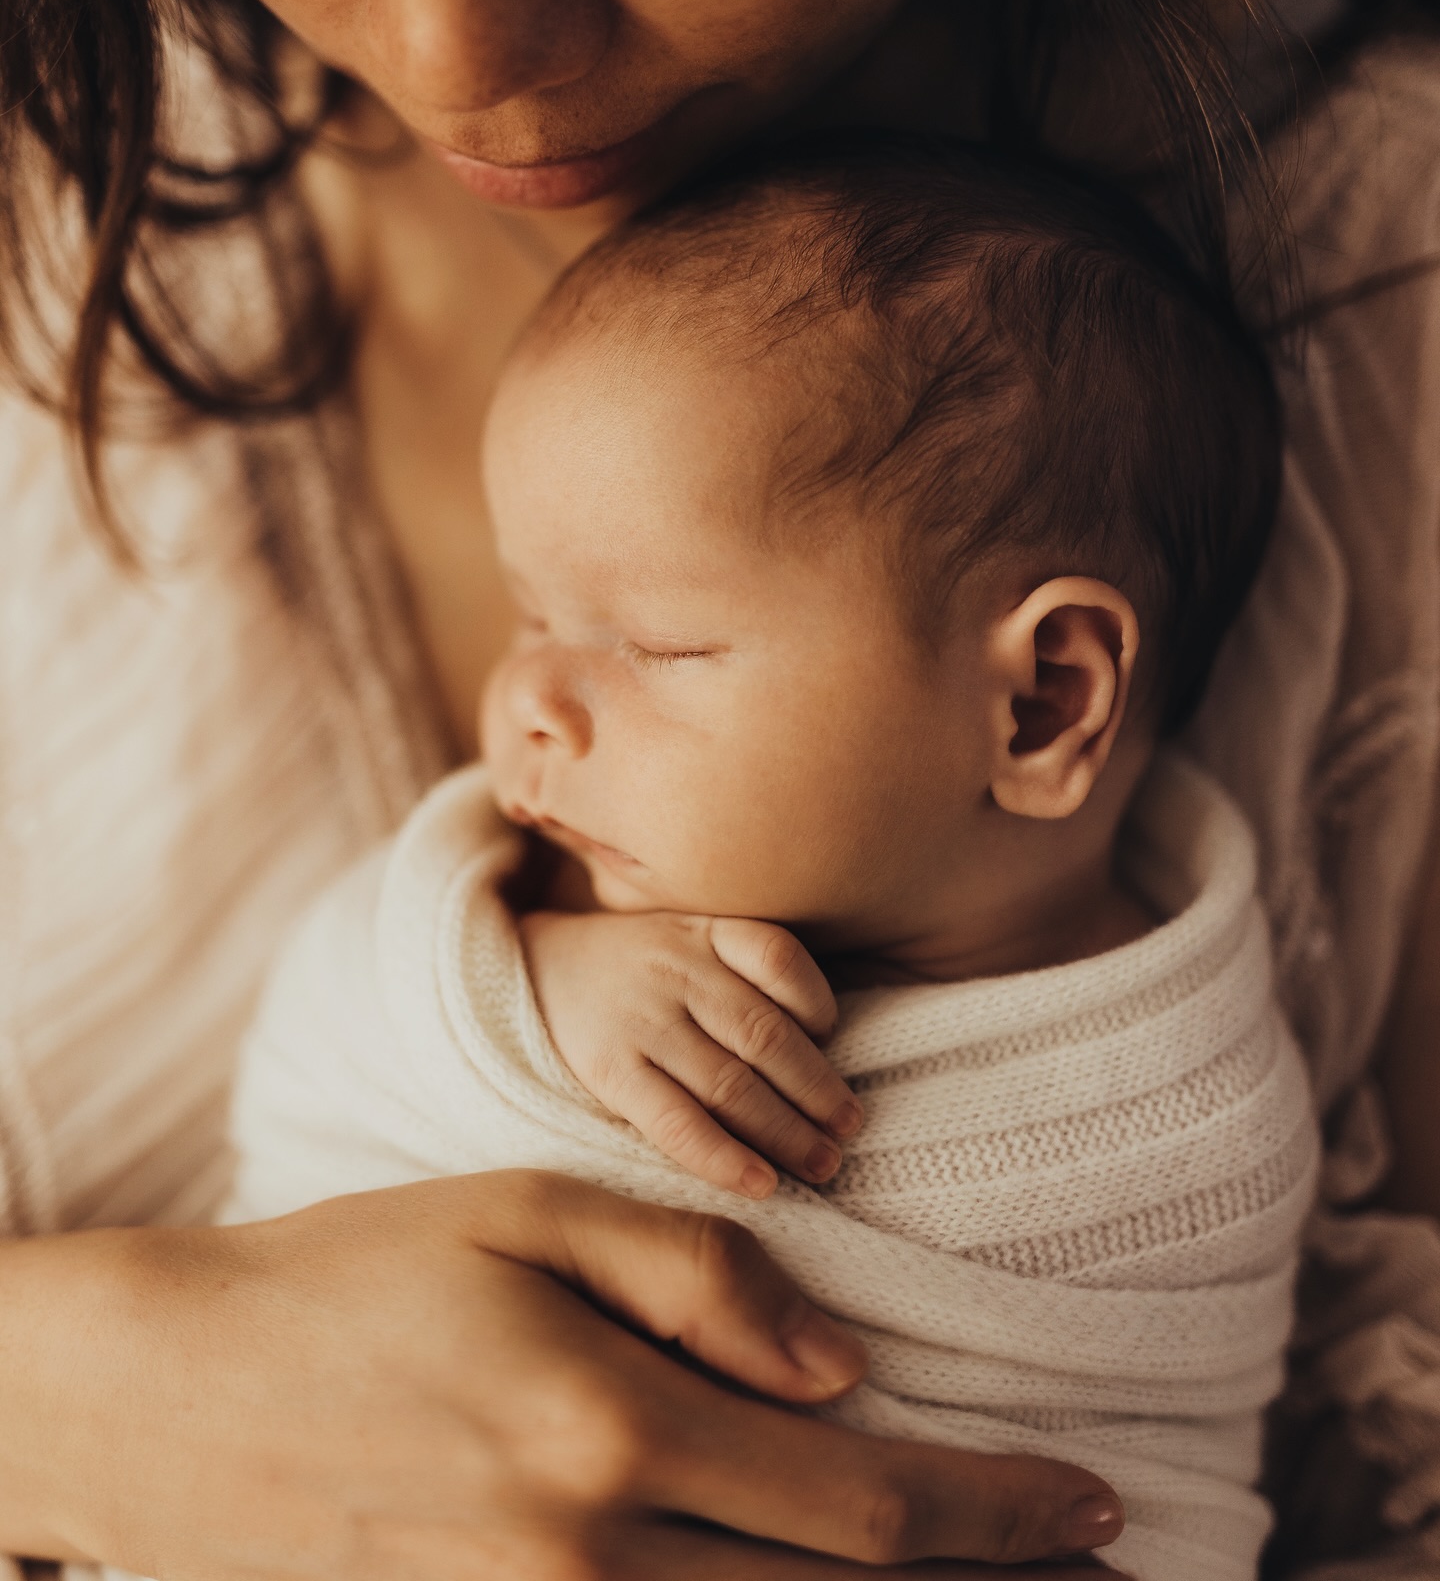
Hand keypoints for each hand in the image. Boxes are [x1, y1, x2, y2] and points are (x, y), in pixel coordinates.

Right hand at [0, 1171, 1124, 1577]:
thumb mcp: (527, 1211)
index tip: (1095, 1501)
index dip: (995, 1510)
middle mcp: (585, 1558)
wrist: (174, 1395)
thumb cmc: (361, 1271)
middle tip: (1092, 1561)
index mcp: (609, 1428)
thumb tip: (839, 1369)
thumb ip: (696, 1273)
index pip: (859, 1498)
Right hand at [521, 907, 862, 1195]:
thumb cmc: (635, 966)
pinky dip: (724, 1157)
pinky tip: (760, 1184)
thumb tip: (824, 1045)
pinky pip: (676, 1121)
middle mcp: (676, 971)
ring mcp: (642, 1021)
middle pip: (766, 1036)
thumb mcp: (687, 938)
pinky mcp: (610, 1070)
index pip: (779, 958)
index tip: (837, 1045)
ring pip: (731, 1084)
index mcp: (703, 932)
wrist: (529, 967)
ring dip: (786, 1132)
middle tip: (850, 1131)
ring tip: (823, 1164)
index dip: (820, 1004)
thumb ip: (743, 973)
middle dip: (819, 1090)